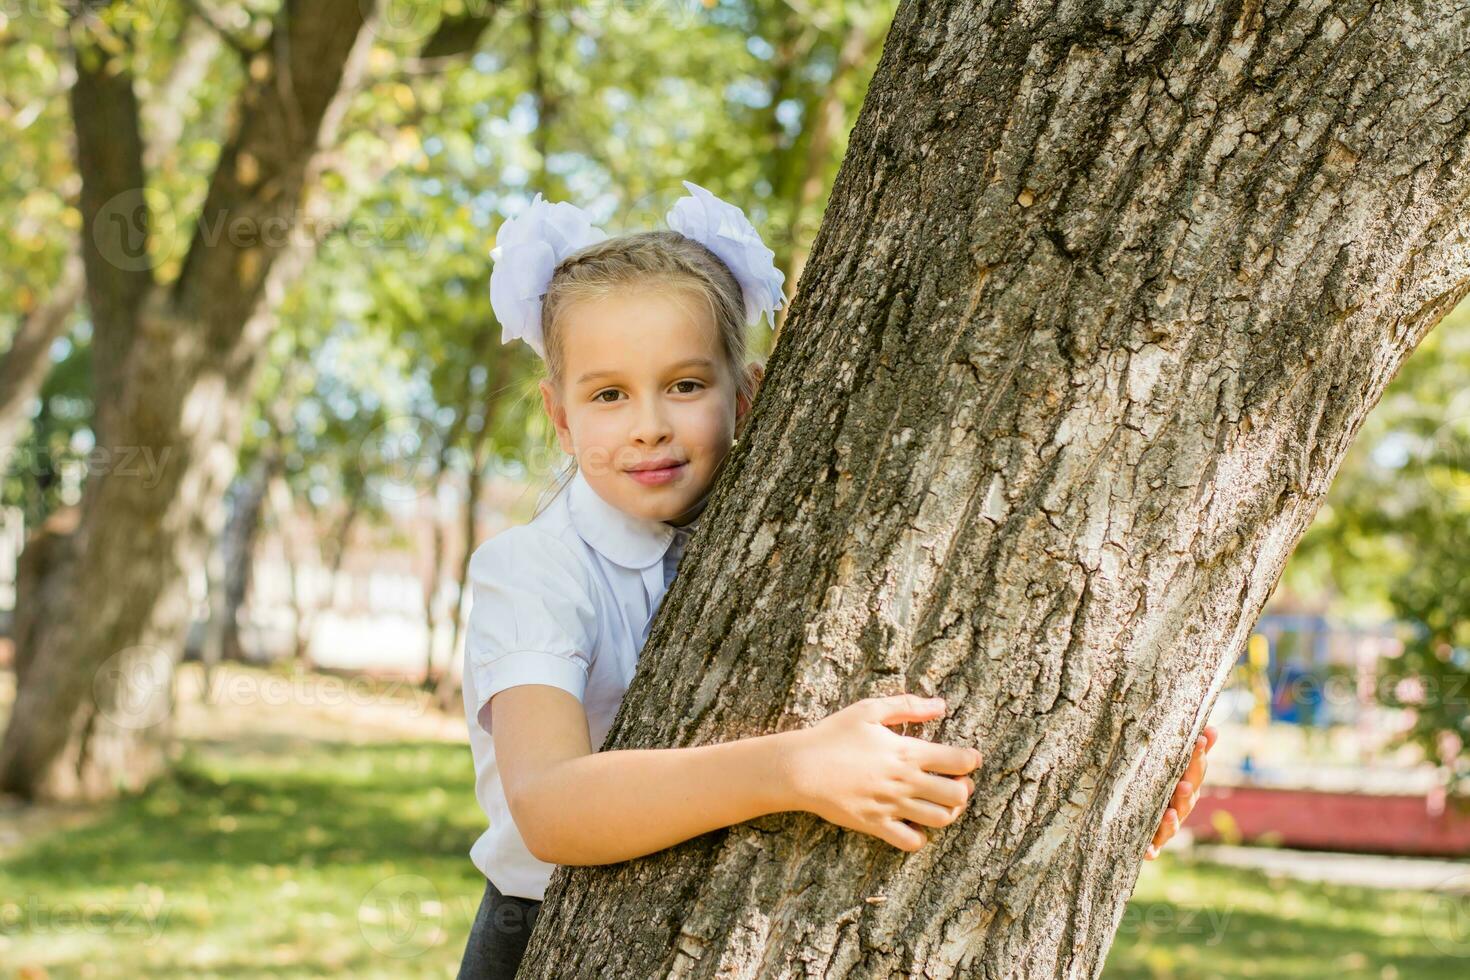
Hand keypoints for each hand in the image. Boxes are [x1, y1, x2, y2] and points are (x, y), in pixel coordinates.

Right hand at [785, 693, 982, 852]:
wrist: (800, 768)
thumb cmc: (832, 735)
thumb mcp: (869, 710)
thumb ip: (907, 706)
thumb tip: (940, 705)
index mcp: (908, 751)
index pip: (959, 761)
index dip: (971, 760)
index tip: (968, 759)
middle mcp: (905, 781)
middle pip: (958, 794)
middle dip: (964, 788)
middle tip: (955, 782)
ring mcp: (892, 806)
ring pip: (941, 819)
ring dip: (948, 812)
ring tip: (938, 802)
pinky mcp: (876, 825)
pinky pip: (912, 841)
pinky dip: (920, 836)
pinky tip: (913, 822)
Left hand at [1145, 725, 1216, 859]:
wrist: (1137, 823)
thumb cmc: (1163, 789)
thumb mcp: (1176, 769)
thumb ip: (1194, 753)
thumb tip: (1212, 728)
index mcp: (1186, 788)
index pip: (1196, 771)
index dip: (1199, 756)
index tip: (1201, 739)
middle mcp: (1180, 808)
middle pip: (1187, 798)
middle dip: (1187, 790)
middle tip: (1183, 782)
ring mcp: (1167, 827)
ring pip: (1172, 824)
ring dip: (1172, 819)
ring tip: (1170, 813)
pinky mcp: (1152, 845)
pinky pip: (1152, 848)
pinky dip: (1151, 850)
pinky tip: (1148, 851)